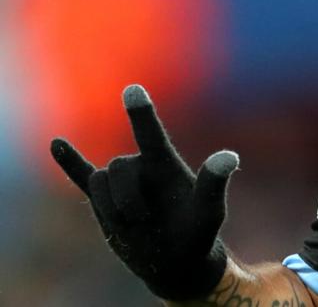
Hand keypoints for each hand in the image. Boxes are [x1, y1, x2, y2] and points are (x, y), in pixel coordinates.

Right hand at [50, 85, 236, 300]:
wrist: (174, 259)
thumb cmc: (196, 232)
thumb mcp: (208, 211)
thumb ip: (214, 183)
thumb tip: (230, 157)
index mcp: (165, 163)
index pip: (151, 133)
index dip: (141, 112)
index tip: (133, 90)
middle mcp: (142, 166)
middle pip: (118, 167)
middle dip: (126, 198)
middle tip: (143, 221)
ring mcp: (121, 183)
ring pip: (99, 182)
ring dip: (111, 209)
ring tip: (133, 224)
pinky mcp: (103, 200)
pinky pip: (83, 176)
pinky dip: (69, 162)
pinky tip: (56, 144)